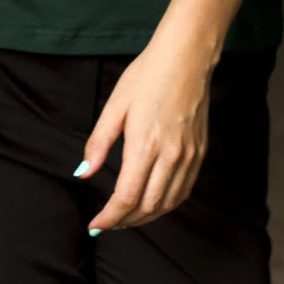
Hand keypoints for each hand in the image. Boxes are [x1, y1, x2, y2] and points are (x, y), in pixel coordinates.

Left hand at [75, 32, 213, 232]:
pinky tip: (153, 202)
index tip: (95, 226)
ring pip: (168, 204)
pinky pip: (184, 191)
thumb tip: (83, 173)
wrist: (186, 56)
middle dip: (124, 221)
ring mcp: (189, 155)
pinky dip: (167, 205)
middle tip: (107, 223)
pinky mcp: (200, 152)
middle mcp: (170, 155)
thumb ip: (98, 143)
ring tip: (127, 218)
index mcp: (145, 144)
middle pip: (147, 206)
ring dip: (146, 218)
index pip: (126, 197)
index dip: (109, 217)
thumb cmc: (147, 75)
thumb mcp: (115, 105)